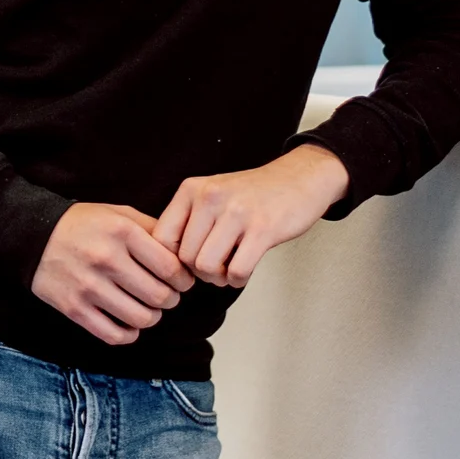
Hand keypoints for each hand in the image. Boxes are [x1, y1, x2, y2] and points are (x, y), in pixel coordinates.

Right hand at [31, 203, 194, 346]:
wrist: (32, 235)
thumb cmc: (82, 224)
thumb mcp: (118, 213)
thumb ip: (152, 229)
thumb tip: (183, 253)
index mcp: (121, 232)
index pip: (171, 267)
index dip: (183, 279)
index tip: (181, 280)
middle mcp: (106, 258)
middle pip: (159, 296)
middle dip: (170, 299)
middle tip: (166, 295)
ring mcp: (88, 286)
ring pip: (140, 318)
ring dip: (151, 317)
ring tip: (147, 308)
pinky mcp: (74, 308)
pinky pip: (114, 335)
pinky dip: (129, 334)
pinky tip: (128, 323)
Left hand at [154, 145, 348, 288]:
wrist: (298, 178)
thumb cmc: (251, 195)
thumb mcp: (211, 194)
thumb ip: (187, 221)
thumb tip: (162, 261)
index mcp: (192, 190)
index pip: (161, 239)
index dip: (171, 261)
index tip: (187, 265)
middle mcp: (210, 197)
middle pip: (185, 258)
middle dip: (199, 273)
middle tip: (216, 267)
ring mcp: (236, 212)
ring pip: (206, 267)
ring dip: (218, 279)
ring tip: (228, 268)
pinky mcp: (262, 229)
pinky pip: (236, 272)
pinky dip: (238, 280)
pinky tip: (244, 269)